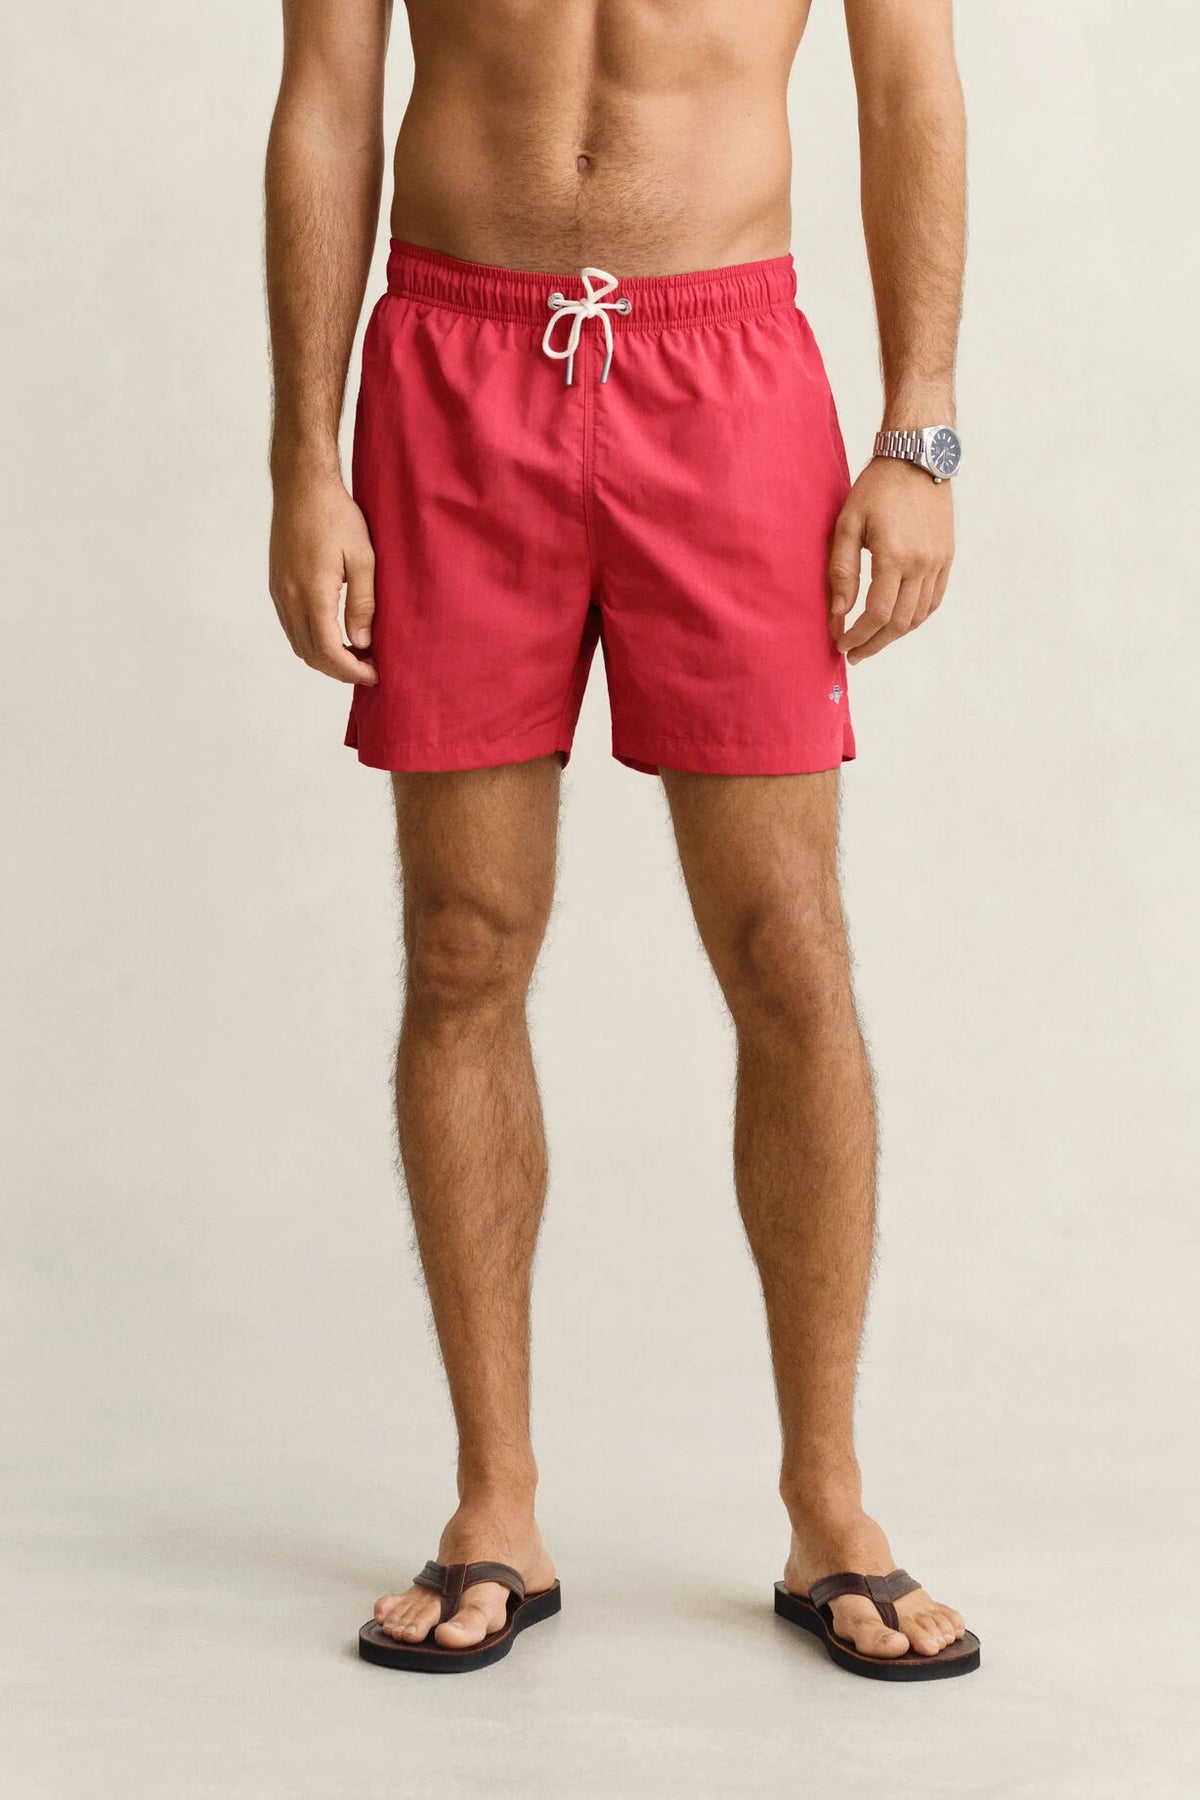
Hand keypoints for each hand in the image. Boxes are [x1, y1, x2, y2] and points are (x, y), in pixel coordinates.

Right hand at [268, 472, 377, 684]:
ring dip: (326, 657)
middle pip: (311, 654)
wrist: (301, 485)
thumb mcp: (362, 557)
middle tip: (370, 668)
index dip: (351, 671)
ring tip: (356, 654)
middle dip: (340, 670)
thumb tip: (361, 643)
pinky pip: (292, 627)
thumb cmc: (336, 515)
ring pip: (299, 644)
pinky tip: (335, 634)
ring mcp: (279, 592)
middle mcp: (289, 597)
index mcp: (312, 593)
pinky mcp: (276, 585)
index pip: (328, 651)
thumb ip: (363, 603)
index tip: (375, 674)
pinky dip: (312, 641)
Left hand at [827, 458, 953, 663]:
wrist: (917, 457)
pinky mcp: (947, 557)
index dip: (857, 636)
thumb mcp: (848, 524)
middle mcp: (922, 564)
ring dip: (894, 635)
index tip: (841, 644)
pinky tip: (897, 622)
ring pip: (919, 616)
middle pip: (899, 623)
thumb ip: (842, 570)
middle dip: (874, 644)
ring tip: (872, 641)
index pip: (877, 614)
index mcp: (895, 556)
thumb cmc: (876, 488)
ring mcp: (938, 562)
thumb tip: (839, 612)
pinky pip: (933, 600)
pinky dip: (915, 618)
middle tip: (853, 654)